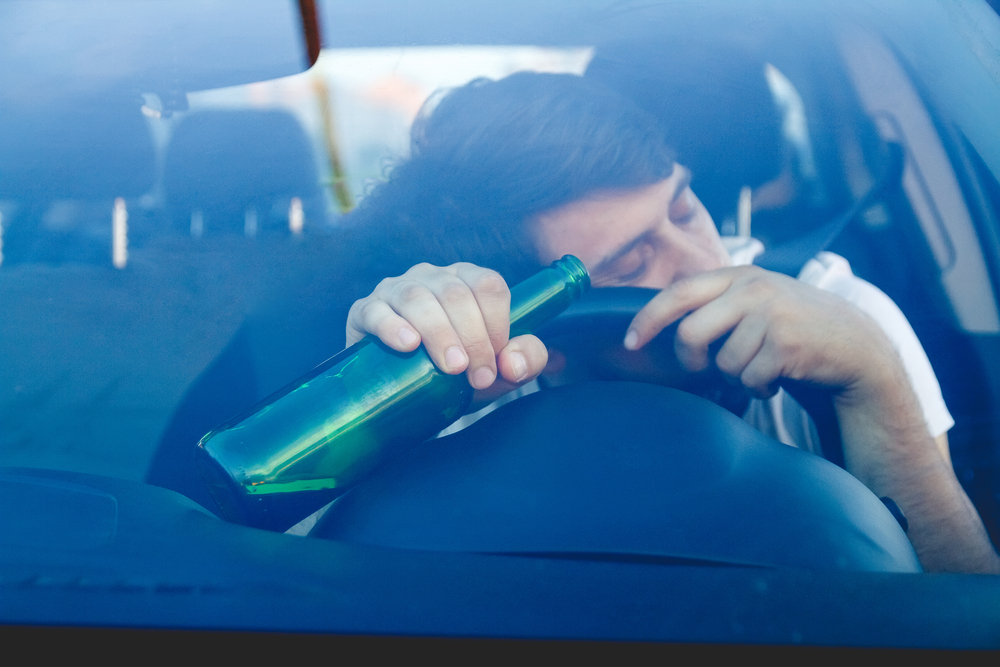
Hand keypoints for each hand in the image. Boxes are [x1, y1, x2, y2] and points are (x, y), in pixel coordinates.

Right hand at [346, 262, 548, 390]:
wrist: (403, 393)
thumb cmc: (454, 374)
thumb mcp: (496, 371)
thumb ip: (525, 362)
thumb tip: (515, 364)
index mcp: (466, 280)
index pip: (488, 285)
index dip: (498, 324)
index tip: (496, 363)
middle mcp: (431, 276)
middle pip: (456, 294)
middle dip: (472, 338)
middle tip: (477, 378)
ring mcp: (395, 290)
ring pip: (419, 298)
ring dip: (440, 334)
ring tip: (451, 367)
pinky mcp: (365, 311)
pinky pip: (377, 311)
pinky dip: (393, 327)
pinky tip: (408, 345)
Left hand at [623, 265, 891, 398]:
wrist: (855, 345)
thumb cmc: (795, 327)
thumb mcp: (757, 300)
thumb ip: (718, 304)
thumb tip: (665, 326)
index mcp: (740, 275)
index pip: (679, 292)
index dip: (648, 318)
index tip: (630, 340)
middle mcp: (754, 289)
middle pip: (690, 332)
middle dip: (691, 359)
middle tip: (703, 367)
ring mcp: (772, 315)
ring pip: (723, 363)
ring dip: (737, 375)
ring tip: (761, 366)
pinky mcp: (787, 343)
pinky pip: (750, 378)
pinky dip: (759, 387)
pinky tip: (778, 376)